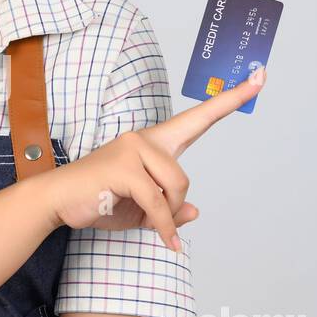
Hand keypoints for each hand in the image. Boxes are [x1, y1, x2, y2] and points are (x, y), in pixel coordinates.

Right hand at [41, 66, 266, 250]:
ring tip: (142, 221)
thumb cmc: (98, 200)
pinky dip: (161, 226)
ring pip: (174, 187)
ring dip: (162, 215)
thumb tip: (193, 210)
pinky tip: (163, 239)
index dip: (230, 100)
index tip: (260, 77)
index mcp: (152, 143)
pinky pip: (157, 202)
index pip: (198, 118)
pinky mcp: (124, 167)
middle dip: (171, 205)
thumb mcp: (141, 211)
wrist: (56, 202)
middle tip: (156, 224)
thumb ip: (168, 209)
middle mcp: (144, 139)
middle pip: (183, 177)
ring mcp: (132, 149)